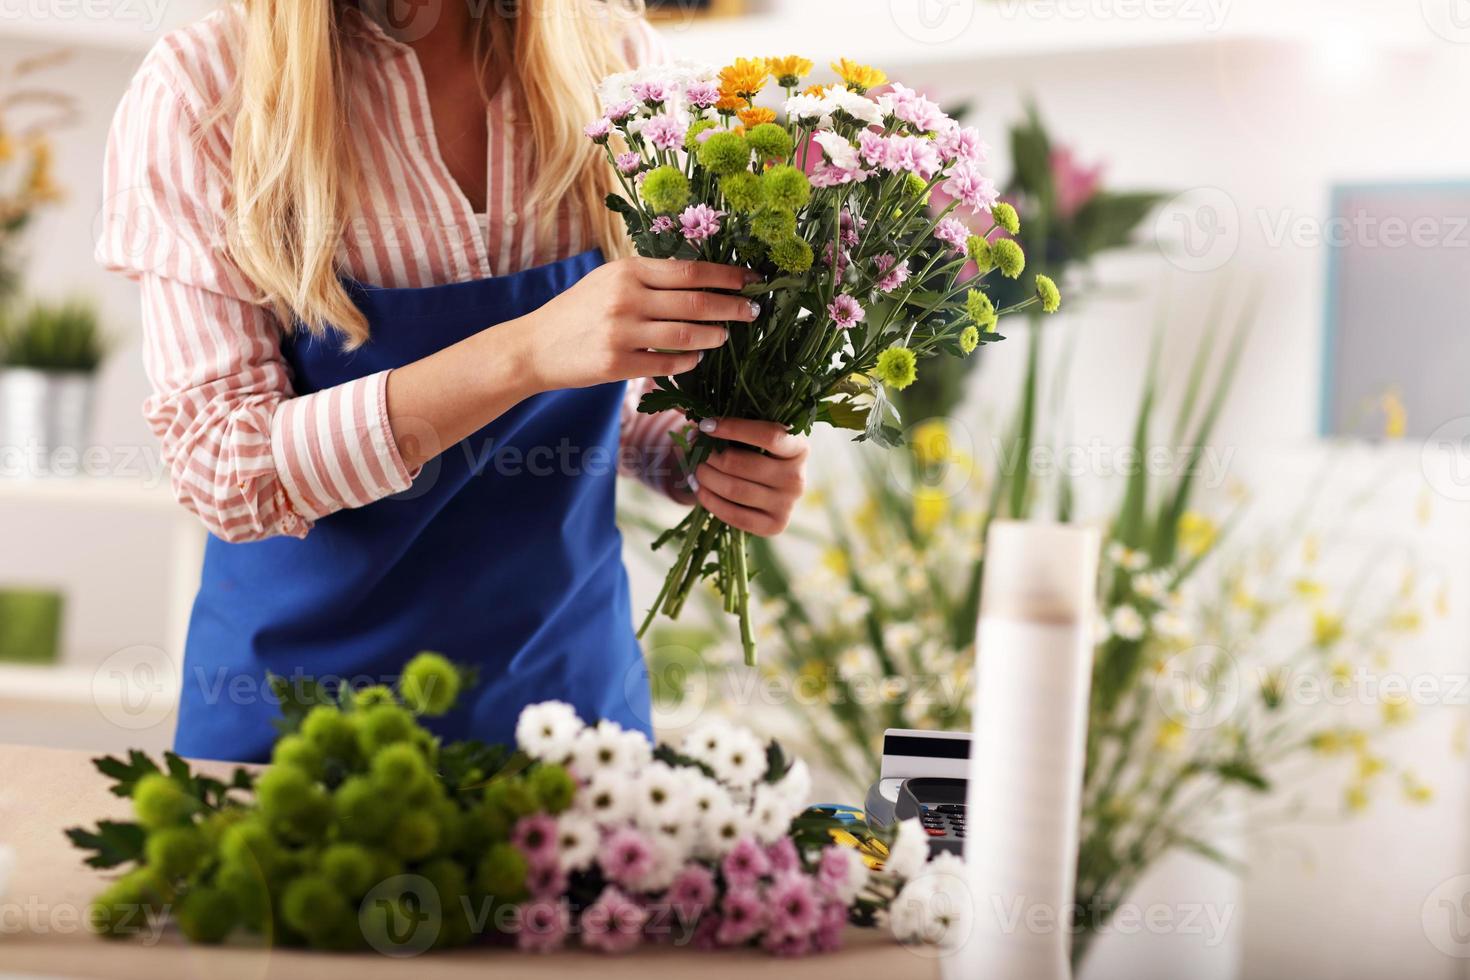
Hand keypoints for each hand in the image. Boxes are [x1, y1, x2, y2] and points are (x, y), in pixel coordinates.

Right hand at [517, 257, 759, 392]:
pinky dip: (688, 361)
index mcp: (628, 271)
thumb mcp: (609, 281)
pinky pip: (667, 364)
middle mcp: (626, 298)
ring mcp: (621, 332)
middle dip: (732, 307)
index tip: (752, 281)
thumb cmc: (578, 311)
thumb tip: (701, 279)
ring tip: (724, 336)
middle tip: (753, 312)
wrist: (534, 346)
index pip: (691, 271)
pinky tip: (696, 358)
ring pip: (686, 335)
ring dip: (714, 336)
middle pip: (697, 302)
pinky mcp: (617, 365)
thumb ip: (649, 278)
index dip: (727, 276)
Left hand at [682, 418, 808, 536]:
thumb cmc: (759, 453)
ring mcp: (786, 504)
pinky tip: (699, 488)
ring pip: (734, 489)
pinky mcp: (774, 526)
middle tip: (695, 448)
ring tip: (696, 468)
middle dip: (711, 455)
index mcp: (799, 448)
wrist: (773, 489)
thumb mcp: (754, 434)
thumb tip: (689, 415)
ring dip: (706, 476)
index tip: (705, 426)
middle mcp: (796, 478)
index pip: (768, 436)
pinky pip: (734, 515)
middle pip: (741, 464)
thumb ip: (731, 422)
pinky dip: (710, 500)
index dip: (733, 428)